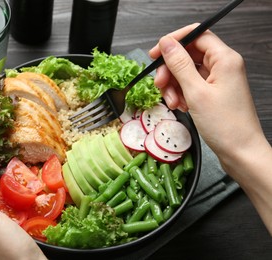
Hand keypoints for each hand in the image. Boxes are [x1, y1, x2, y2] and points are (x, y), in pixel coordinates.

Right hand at [149, 24, 264, 158]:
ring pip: (187, 71)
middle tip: (160, 84)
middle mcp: (223, 66)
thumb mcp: (196, 92)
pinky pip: (191, 85)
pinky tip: (182, 106)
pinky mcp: (213, 92)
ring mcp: (218, 79)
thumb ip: (179, 65)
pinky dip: (181, 94)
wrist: (240, 152)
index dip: (174, 42)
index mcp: (225, 59)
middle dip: (170, 70)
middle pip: (188, 55)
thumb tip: (167, 44)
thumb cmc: (226, 126)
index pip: (196, 35)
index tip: (155, 54)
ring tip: (174, 102)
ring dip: (174, 85)